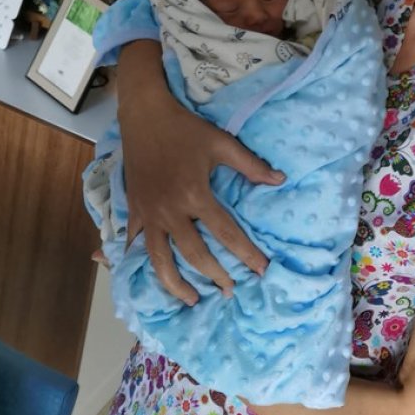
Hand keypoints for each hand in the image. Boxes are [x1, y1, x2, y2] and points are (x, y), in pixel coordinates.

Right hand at [118, 42, 284, 304]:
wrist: (144, 115)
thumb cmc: (185, 129)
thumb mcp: (221, 142)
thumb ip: (250, 165)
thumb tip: (279, 180)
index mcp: (195, 194)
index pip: (226, 233)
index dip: (246, 254)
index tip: (263, 271)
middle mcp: (170, 211)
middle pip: (194, 255)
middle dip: (215, 276)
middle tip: (231, 292)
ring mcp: (148, 213)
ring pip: (159, 260)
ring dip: (175, 284)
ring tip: (191, 300)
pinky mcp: (134, 210)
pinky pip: (137, 243)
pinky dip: (142, 263)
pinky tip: (152, 276)